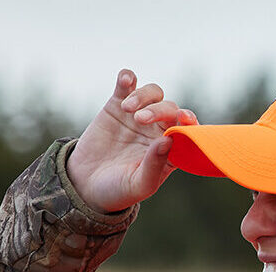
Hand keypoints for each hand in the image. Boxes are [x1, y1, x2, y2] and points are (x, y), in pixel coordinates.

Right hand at [67, 69, 198, 212]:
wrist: (86, 185)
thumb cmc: (119, 189)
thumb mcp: (139, 184)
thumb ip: (155, 165)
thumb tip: (169, 140)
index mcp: (172, 149)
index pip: (189, 130)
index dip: (190, 121)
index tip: (184, 118)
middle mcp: (160, 130)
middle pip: (170, 108)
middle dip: (158, 110)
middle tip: (140, 119)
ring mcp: (139, 116)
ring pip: (153, 93)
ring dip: (144, 95)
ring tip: (128, 108)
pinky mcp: (117, 106)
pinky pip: (127, 86)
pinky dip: (127, 78)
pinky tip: (125, 79)